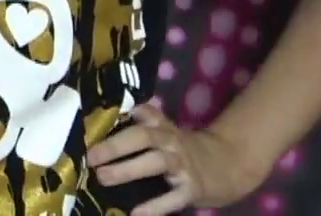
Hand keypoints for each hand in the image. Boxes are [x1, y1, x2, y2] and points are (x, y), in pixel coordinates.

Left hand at [87, 103, 269, 215]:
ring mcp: (183, 164)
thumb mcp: (166, 131)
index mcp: (161, 127)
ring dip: (128, 169)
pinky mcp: (193, 188)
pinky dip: (155, 206)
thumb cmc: (183, 149)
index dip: (120, 114)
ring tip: (103, 178)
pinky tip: (136, 213)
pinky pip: (173, 197)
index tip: (94, 122)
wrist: (229, 164)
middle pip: (143, 137)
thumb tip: (100, 125)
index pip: (142, 113)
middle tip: (91, 156)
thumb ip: (140, 126)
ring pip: (156, 163)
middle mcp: (171, 141)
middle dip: (116, 145)